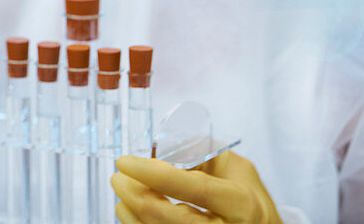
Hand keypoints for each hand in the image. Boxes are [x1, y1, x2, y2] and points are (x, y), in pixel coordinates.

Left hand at [112, 152, 283, 223]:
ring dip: (131, 212)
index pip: (193, 188)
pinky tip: (129, 212)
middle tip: (118, 177)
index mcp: (240, 203)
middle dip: (134, 194)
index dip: (153, 173)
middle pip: (168, 217)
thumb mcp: (235, 167)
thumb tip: (157, 147)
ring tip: (122, 194)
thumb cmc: (246, 199)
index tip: (124, 161)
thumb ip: (199, 151)